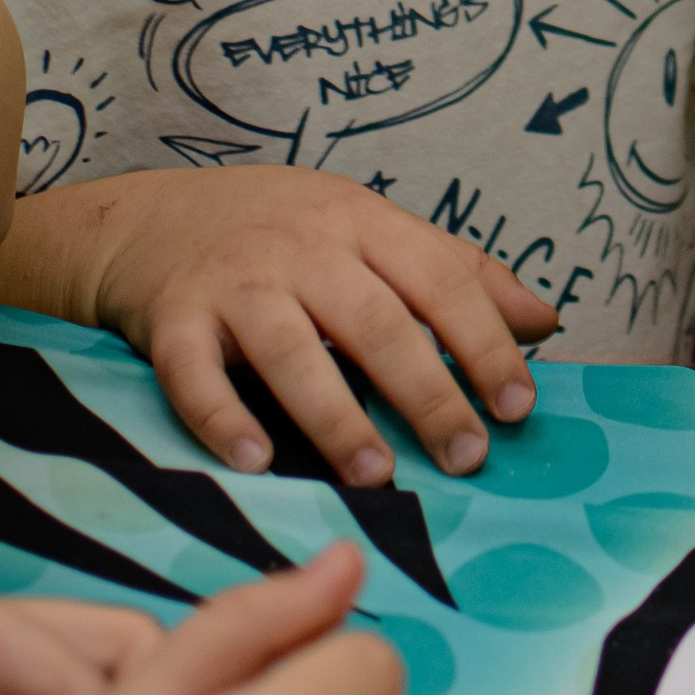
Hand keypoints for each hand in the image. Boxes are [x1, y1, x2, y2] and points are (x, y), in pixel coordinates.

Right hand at [1, 168, 558, 483]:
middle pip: (374, 321)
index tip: (517, 405)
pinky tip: (256, 461)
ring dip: (336, 416)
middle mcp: (301, 248)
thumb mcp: (372, 229)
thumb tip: (545, 321)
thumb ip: (458, 272)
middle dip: (427, 391)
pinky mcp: (173, 320)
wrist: (149, 219)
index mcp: (362, 223)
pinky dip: (221, 419)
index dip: (482, 343)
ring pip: (291, 351)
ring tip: (377, 474)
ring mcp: (234, 283)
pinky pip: (193, 374)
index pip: (438, 280)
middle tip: (467, 456)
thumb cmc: (281, 231)